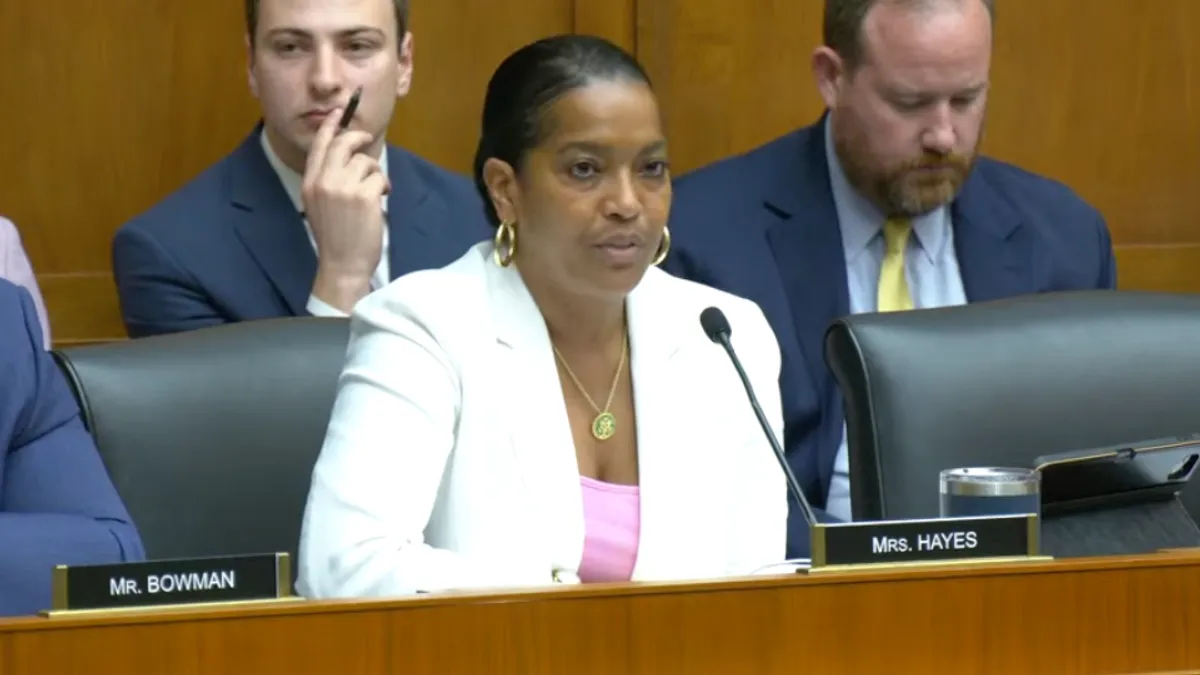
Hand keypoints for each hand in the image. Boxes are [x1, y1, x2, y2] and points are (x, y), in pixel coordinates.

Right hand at [302, 107, 390, 311]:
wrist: (342, 263)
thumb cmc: (335, 237)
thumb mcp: (319, 204)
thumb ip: (327, 180)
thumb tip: (349, 156)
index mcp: (310, 182)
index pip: (320, 145)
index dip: (330, 126)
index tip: (338, 113)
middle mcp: (323, 181)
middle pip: (343, 144)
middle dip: (358, 138)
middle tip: (367, 140)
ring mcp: (343, 187)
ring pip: (364, 161)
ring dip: (374, 171)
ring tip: (376, 189)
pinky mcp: (363, 195)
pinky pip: (378, 176)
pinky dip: (383, 185)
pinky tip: (381, 197)